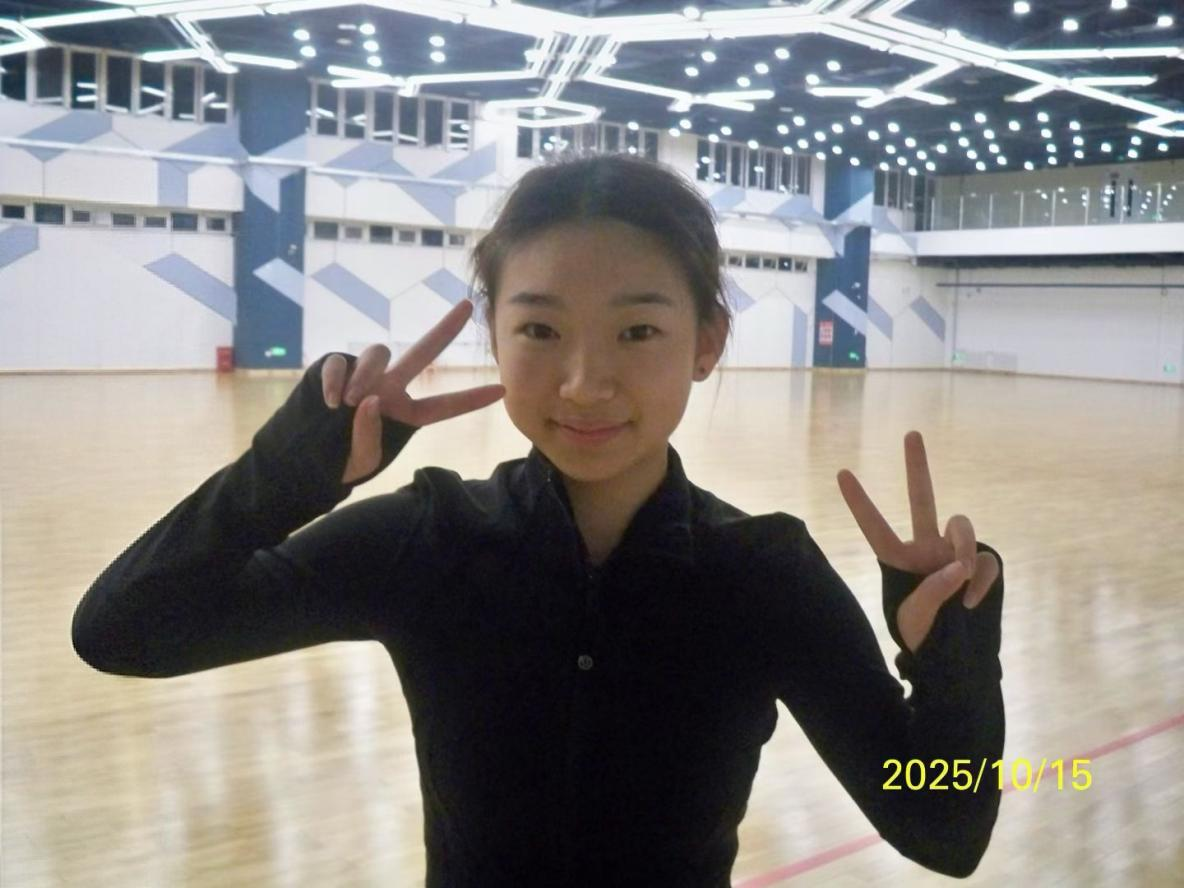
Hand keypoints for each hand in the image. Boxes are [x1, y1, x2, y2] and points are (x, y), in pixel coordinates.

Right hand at [320, 299, 504, 483]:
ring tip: (351, 402)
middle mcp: (389, 388)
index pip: (443, 406)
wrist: (300, 460)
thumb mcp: (362, 460)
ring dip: (367, 375)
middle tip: (468, 306)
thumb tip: (372, 401)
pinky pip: (340, 361)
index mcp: (405, 415)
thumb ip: (371, 435)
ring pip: (378, 353)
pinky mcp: (333, 368)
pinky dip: (336, 378)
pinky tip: (330, 400)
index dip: (471, 399)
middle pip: (423, 352)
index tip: (503, 389)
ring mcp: (363, 376)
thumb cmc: (337, 462)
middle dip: (444, 329)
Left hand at [836, 431, 999, 653]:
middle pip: (922, 499)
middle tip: (911, 433)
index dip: (860, 502)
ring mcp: (956, 554)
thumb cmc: (924, 638)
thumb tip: (961, 566)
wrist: (958, 660)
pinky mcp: (983, 564)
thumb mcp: (914, 618)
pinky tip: (972, 602)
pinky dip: (982, 580)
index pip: (876, 528)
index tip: (841, 472)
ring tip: (960, 583)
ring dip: (963, 549)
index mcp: (898, 561)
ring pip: (962, 526)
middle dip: (917, 467)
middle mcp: (927, 549)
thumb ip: (933, 589)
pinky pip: (986, 559)